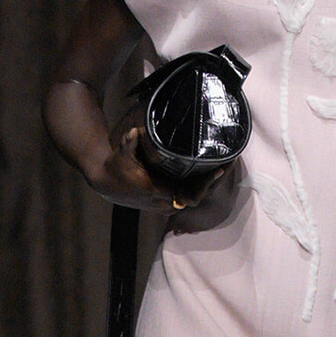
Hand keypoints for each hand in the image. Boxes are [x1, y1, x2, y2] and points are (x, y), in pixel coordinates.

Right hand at [88, 104, 224, 212]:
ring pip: (194, 197)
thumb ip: (129, 143)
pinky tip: (210, 172)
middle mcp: (165, 202)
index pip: (191, 195)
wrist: (106, 183)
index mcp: (159, 192)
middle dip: (213, 182)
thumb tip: (134, 132)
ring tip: (224, 165)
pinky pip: (188, 196)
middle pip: (198, 196)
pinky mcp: (165, 201)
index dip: (207, 184)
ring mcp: (166, 204)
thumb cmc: (116, 167)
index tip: (220, 170)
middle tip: (229, 162)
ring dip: (208, 184)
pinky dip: (200, 186)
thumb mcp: (122, 154)